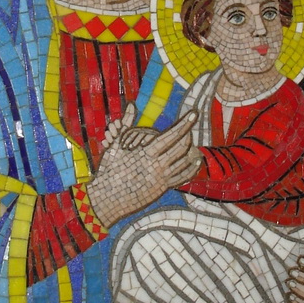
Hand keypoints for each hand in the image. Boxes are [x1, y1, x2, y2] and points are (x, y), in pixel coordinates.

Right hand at [89, 104, 200, 226]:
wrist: (107, 198)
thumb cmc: (110, 168)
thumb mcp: (116, 145)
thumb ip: (127, 123)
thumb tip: (131, 104)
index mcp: (146, 153)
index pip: (171, 135)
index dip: (184, 124)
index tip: (194, 114)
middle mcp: (156, 166)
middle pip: (181, 147)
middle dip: (188, 135)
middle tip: (190, 127)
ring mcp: (161, 179)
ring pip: (185, 162)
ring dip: (193, 150)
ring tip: (195, 142)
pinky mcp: (163, 188)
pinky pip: (183, 177)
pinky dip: (192, 167)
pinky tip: (195, 160)